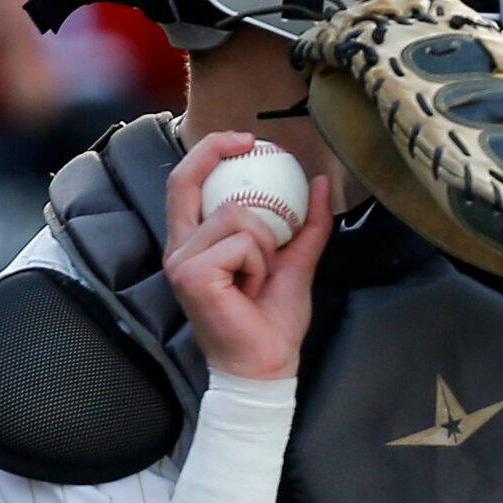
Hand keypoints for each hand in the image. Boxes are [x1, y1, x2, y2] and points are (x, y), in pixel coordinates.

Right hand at [163, 131, 332, 380]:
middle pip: (196, 184)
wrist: (268, 363)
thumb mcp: (295, 261)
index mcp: (195, 242)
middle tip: (257, 162)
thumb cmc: (272, 319)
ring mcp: (181, 261)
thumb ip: (307, 223)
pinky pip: (242, 243)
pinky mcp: (192, 274)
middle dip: (226, 166)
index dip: (209, 151)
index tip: (246, 140)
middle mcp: (179, 247)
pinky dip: (261, 263)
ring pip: (236, 216)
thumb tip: (322, 182)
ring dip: (266, 244)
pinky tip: (253, 289)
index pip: (186, 181)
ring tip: (261, 277)